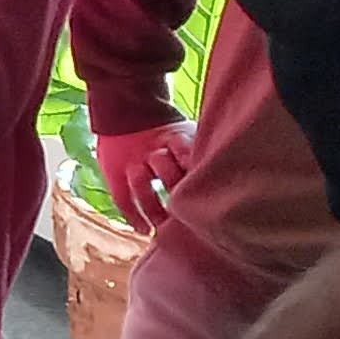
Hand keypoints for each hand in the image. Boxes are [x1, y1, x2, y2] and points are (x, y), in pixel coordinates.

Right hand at [95, 114, 196, 232]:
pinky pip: (122, 198)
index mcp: (174, 137)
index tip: (206, 192)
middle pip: (165, 172)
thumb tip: (224, 170)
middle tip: (189, 217)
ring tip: (164, 230)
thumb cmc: (165, 128)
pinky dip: (132, 216)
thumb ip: (198, 150)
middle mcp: (152, 150)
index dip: (194, 171)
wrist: (125, 108)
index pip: (186, 154)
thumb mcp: (184, 131)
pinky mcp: (115, 172)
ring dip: (154, 210)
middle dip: (177, 194)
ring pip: (142, 187)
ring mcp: (132, 162)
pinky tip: (143, 230)